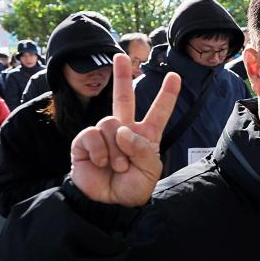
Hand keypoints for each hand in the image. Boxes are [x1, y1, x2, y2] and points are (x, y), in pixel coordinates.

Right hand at [71, 54, 180, 206]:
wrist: (110, 203)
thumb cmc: (134, 186)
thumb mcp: (149, 169)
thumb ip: (141, 148)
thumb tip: (122, 130)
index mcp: (145, 135)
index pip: (158, 112)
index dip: (166, 95)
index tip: (175, 76)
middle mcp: (124, 130)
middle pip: (124, 98)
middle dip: (121, 77)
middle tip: (121, 57)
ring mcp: (104, 135)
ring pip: (110, 123)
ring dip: (116, 149)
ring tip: (118, 165)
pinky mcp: (85, 142)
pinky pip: (93, 135)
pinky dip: (99, 151)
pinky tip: (100, 162)